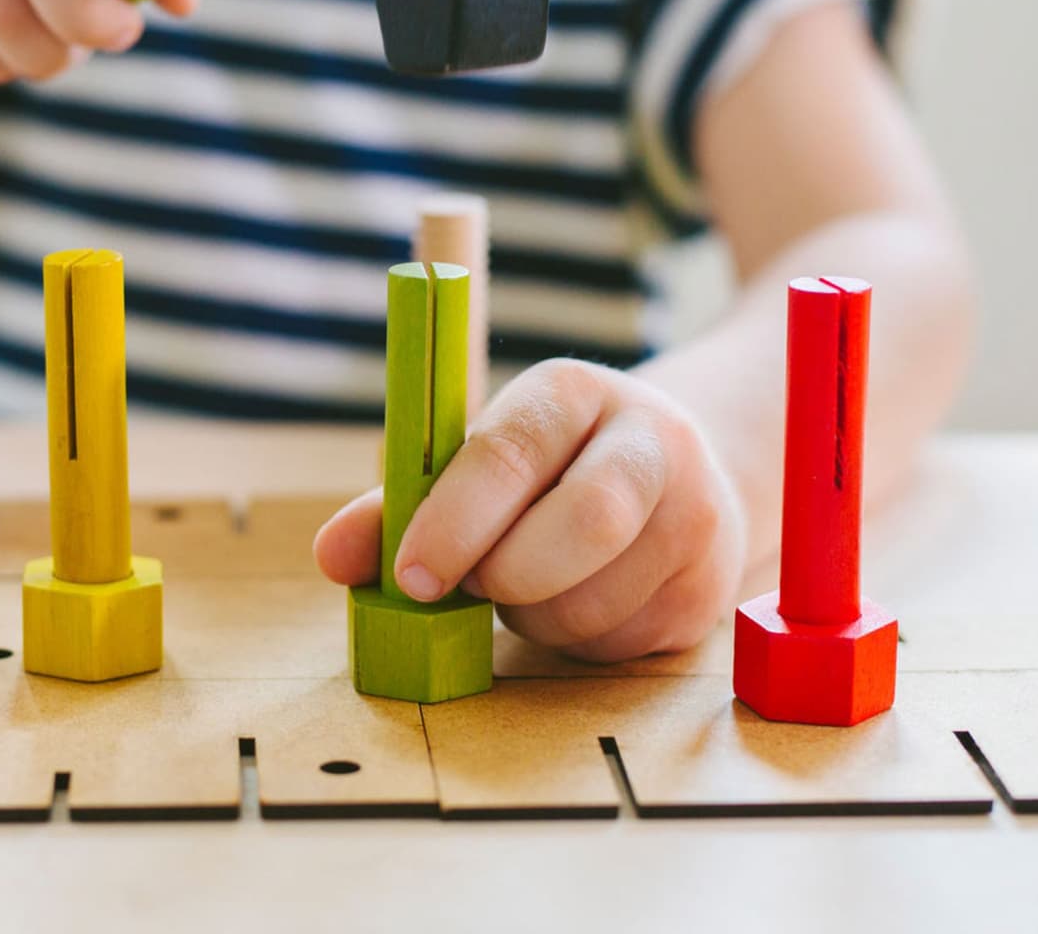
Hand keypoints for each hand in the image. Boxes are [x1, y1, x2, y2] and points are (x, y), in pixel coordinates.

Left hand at [314, 360, 747, 660]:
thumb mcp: (479, 463)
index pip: (514, 449)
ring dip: (534, 617)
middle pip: (585, 524)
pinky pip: (619, 643)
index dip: (455, 517)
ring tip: (524, 586)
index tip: (411, 574)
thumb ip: (401, 506)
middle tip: (472, 587)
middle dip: (507, 574)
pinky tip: (572, 605)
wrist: (678, 478)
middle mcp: (653, 443)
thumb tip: (330, 556)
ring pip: (595, 599)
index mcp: (575, 392)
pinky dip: (574, 642)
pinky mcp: (706, 591)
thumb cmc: (547, 471)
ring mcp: (695, 518)